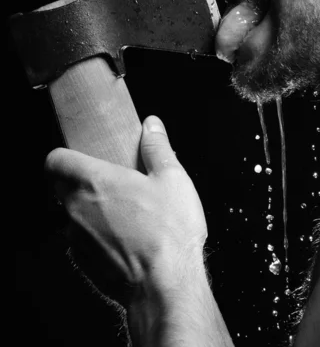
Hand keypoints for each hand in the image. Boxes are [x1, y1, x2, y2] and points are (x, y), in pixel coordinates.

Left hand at [45, 116, 207, 306]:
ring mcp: (78, 239)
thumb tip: (151, 125)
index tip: (84, 154)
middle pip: (63, 187)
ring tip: (129, 211)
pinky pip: (84, 240)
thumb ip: (157, 147)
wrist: (166, 285)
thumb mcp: (172, 177)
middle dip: (84, 181)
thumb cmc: (168, 231)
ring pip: (74, 215)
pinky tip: (128, 237)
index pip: (55, 160)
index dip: (66, 155)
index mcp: (94, 182)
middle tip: (116, 179)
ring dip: (93, 210)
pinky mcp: (84, 262)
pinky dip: (99, 235)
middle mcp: (76, 210)